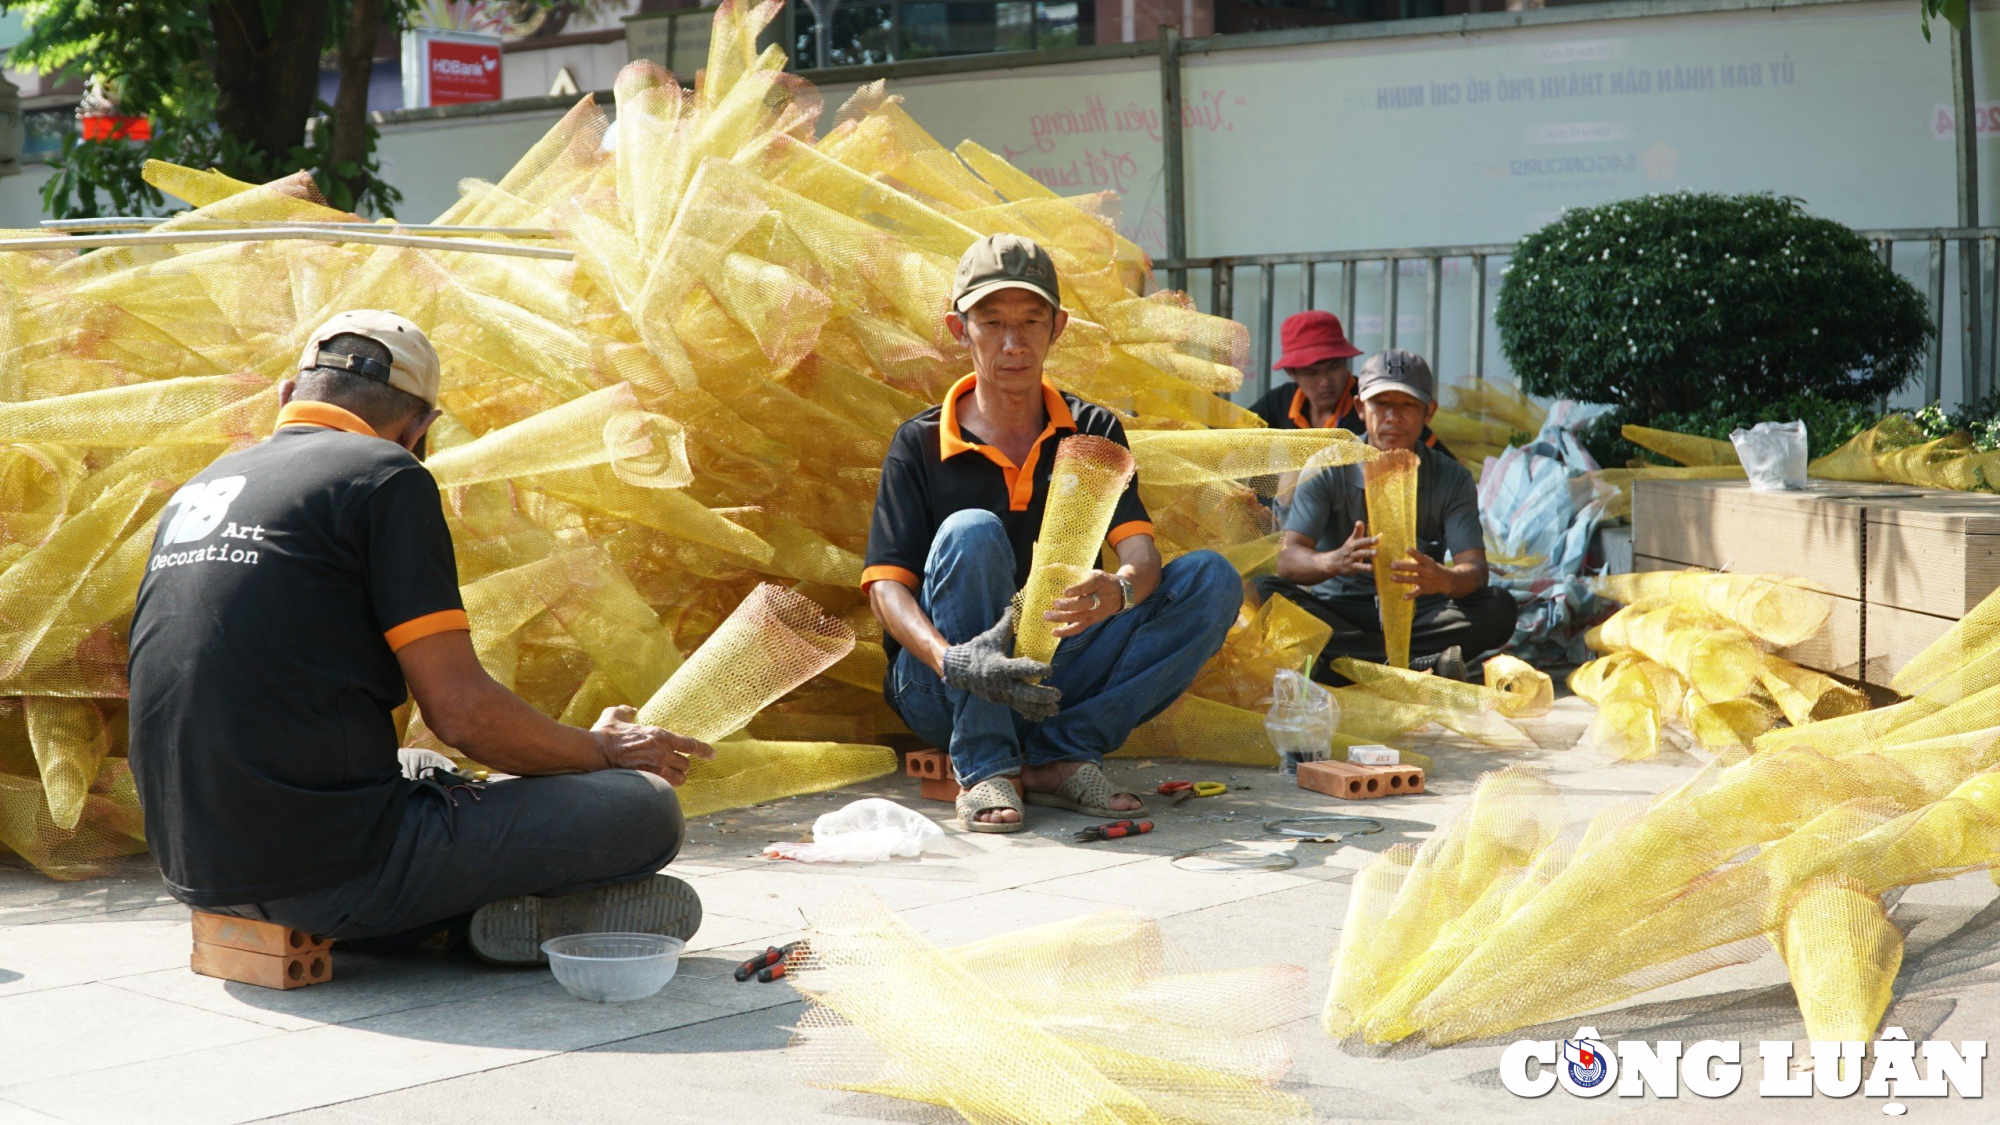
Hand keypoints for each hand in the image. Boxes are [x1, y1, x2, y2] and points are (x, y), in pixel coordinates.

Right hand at [590, 705, 716, 784]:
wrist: (595, 752)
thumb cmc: (605, 734)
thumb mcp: (615, 715)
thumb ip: (626, 711)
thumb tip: (632, 710)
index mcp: (659, 735)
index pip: (690, 744)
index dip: (704, 750)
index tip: (713, 755)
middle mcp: (662, 751)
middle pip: (686, 763)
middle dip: (682, 765)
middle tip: (674, 765)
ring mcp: (656, 767)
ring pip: (679, 777)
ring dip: (676, 778)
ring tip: (669, 776)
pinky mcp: (648, 780)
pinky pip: (666, 786)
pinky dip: (666, 786)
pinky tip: (658, 783)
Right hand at [940, 615, 1062, 721]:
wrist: (958, 671)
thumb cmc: (976, 651)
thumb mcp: (990, 637)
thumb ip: (1005, 625)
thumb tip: (1013, 606)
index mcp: (999, 667)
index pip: (1020, 669)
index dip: (1036, 669)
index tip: (1050, 670)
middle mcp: (1001, 684)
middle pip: (1024, 693)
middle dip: (1042, 696)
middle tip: (1058, 694)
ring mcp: (1001, 695)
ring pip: (1023, 704)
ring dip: (1040, 708)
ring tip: (1056, 709)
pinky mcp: (1001, 700)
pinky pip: (1018, 709)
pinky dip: (1030, 713)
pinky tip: (1043, 716)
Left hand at [1044, 570, 1123, 637]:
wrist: (1121, 594)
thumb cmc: (1101, 581)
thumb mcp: (1092, 572)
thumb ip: (1073, 571)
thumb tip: (1047, 568)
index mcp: (1099, 582)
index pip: (1089, 586)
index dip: (1078, 589)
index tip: (1066, 591)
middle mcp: (1099, 598)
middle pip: (1084, 604)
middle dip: (1068, 605)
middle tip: (1054, 603)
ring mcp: (1096, 611)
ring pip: (1079, 617)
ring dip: (1062, 618)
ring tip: (1046, 615)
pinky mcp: (1092, 620)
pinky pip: (1079, 628)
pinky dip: (1066, 631)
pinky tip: (1054, 632)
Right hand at [1322, 521, 1377, 577]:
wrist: (1334, 562)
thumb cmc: (1348, 549)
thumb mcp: (1352, 540)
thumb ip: (1358, 531)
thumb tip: (1362, 521)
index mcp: (1353, 541)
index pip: (1356, 534)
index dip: (1359, 528)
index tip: (1361, 524)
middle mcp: (1352, 549)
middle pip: (1360, 544)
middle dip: (1368, 542)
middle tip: (1377, 540)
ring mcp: (1351, 558)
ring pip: (1360, 555)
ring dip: (1368, 554)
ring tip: (1376, 553)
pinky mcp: (1352, 567)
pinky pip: (1358, 567)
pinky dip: (1364, 567)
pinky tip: (1371, 568)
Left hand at [1389, 548, 1452, 599]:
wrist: (1446, 581)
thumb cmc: (1432, 569)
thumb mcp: (1428, 562)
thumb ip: (1416, 561)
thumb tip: (1401, 558)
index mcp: (1428, 563)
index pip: (1420, 557)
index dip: (1414, 553)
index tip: (1407, 549)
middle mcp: (1427, 571)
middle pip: (1414, 568)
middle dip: (1403, 566)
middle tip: (1392, 565)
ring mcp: (1426, 581)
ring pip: (1413, 579)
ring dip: (1402, 579)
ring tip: (1392, 577)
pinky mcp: (1425, 589)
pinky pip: (1417, 592)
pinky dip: (1411, 595)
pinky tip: (1404, 597)